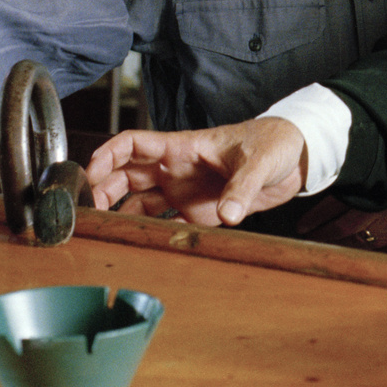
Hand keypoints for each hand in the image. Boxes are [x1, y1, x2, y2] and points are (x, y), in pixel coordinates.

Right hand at [84, 118, 306, 225]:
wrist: (297, 157)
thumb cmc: (275, 142)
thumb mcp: (258, 160)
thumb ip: (242, 186)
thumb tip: (229, 213)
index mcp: (183, 146)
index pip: (133, 144)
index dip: (107, 155)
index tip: (89, 173)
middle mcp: (176, 168)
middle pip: (127, 176)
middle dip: (103, 190)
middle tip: (89, 213)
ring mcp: (185, 190)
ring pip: (140, 200)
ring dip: (122, 213)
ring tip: (106, 232)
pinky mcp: (198, 210)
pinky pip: (166, 222)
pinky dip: (151, 232)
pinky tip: (141, 244)